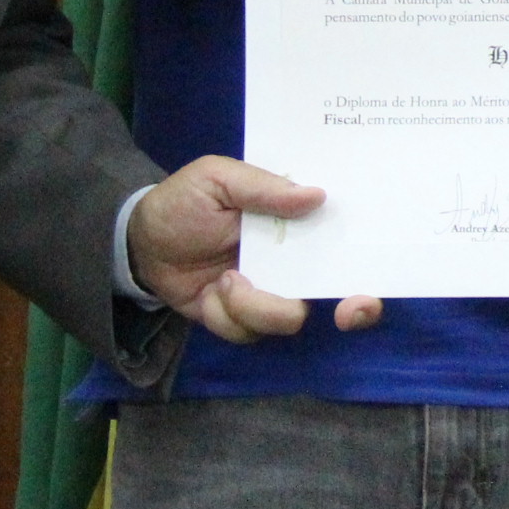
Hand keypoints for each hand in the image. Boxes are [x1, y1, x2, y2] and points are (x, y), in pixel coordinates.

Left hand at [127, 157, 382, 343]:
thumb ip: (263, 187)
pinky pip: (250, 332)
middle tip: (344, 314)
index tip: (370, 290)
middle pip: (339, 292)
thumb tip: (317, 196)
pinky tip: (213, 293)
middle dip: (351, 310)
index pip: (346, 242)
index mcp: (297, 221)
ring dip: (257, 305)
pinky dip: (227, 315)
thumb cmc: (184, 201)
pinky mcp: (242, 319)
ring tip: (227, 281)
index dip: (369, 268)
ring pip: (290, 318)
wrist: (138, 242)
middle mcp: (293, 260)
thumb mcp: (217, 177)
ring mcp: (270, 292)